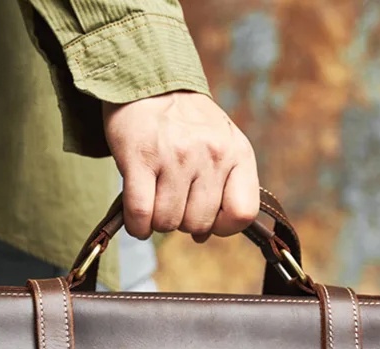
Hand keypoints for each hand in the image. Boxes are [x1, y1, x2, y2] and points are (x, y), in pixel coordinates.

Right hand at [102, 91, 259, 242]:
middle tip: (173, 202)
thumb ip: (223, 187)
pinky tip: (137, 220)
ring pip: (167, 222)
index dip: (223, 227)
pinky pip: (141, 214)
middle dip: (182, 222)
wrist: (148, 82)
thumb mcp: (221, 144)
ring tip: (155, 202)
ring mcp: (175, 156)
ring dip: (157, 222)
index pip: (242, 213)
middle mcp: (210, 153)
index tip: (208, 219)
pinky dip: (137, 226)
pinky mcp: (141, 158)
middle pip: (198, 224)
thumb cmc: (185, 123)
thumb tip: (204, 236)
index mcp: (236, 152)